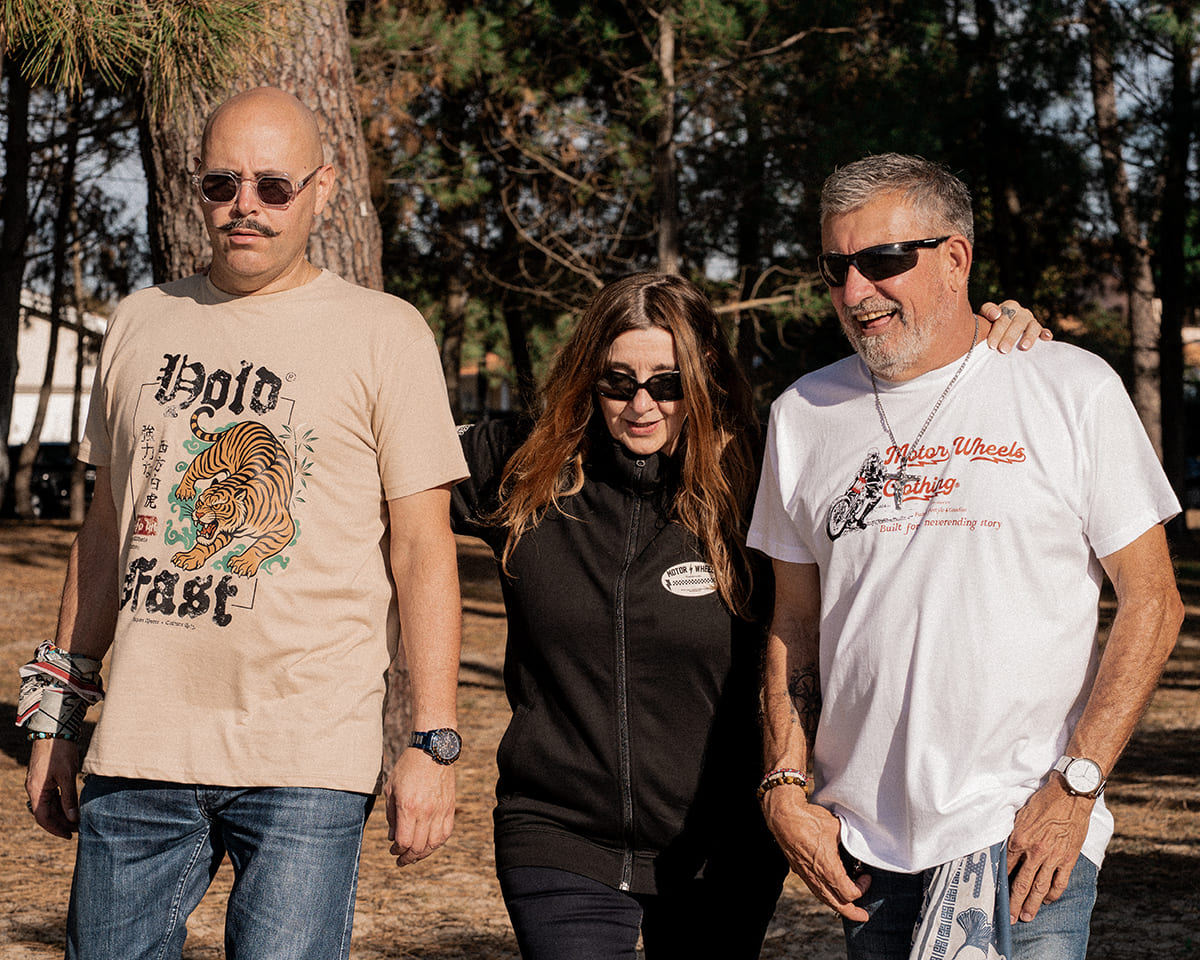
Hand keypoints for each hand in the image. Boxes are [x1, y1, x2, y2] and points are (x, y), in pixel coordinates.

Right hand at [25, 738, 81, 838]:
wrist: (54, 731)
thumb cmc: (59, 752)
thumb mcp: (67, 776)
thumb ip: (69, 798)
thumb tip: (73, 818)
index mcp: (36, 790)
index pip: (43, 818)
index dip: (56, 829)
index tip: (70, 835)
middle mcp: (34, 789)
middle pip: (46, 813)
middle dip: (62, 822)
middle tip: (79, 828)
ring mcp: (39, 783)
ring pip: (49, 805)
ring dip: (62, 813)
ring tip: (78, 819)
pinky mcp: (45, 778)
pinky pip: (51, 796)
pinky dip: (61, 803)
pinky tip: (73, 805)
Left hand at [383, 747, 455, 866]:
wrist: (433, 749)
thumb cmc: (408, 767)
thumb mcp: (391, 789)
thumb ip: (391, 815)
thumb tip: (393, 838)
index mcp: (409, 806)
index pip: (404, 841)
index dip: (397, 851)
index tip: (392, 850)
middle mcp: (426, 811)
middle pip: (418, 846)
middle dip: (408, 857)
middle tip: (401, 859)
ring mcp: (440, 810)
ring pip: (434, 843)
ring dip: (423, 853)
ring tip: (415, 855)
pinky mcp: (450, 807)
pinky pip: (446, 833)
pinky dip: (437, 843)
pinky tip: (430, 844)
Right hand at [761, 788, 869, 921]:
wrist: (783, 816)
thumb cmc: (809, 820)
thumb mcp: (837, 827)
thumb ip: (849, 839)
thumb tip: (857, 841)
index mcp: (828, 869)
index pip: (850, 893)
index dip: (862, 888)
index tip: (866, 876)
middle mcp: (816, 877)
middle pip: (837, 905)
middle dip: (852, 912)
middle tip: (863, 915)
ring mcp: (806, 875)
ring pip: (824, 899)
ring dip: (838, 905)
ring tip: (848, 906)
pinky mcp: (799, 870)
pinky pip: (815, 890)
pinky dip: (827, 895)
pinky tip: (831, 890)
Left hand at [980, 300, 1052, 352]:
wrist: (1000, 329)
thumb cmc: (990, 323)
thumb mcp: (985, 316)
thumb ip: (987, 312)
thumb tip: (996, 314)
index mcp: (1008, 306)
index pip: (1003, 318)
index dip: (997, 332)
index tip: (991, 345)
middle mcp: (1021, 312)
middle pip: (1017, 323)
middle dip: (1010, 337)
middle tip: (1003, 350)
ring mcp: (1031, 320)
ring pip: (1033, 326)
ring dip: (1028, 337)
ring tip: (1023, 347)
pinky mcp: (1039, 329)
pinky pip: (1044, 331)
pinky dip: (1045, 333)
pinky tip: (1046, 338)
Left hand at [1007, 776, 1091, 923]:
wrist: (1071, 793)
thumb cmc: (1044, 799)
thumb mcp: (1021, 814)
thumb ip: (1014, 833)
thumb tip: (1006, 849)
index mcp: (1019, 839)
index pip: (1006, 867)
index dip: (1000, 882)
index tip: (995, 894)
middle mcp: (1034, 851)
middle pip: (1021, 883)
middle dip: (1013, 903)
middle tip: (1009, 918)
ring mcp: (1052, 857)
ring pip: (1040, 888)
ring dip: (1032, 905)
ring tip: (1026, 917)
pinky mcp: (1068, 858)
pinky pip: (1059, 882)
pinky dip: (1053, 894)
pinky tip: (1048, 901)